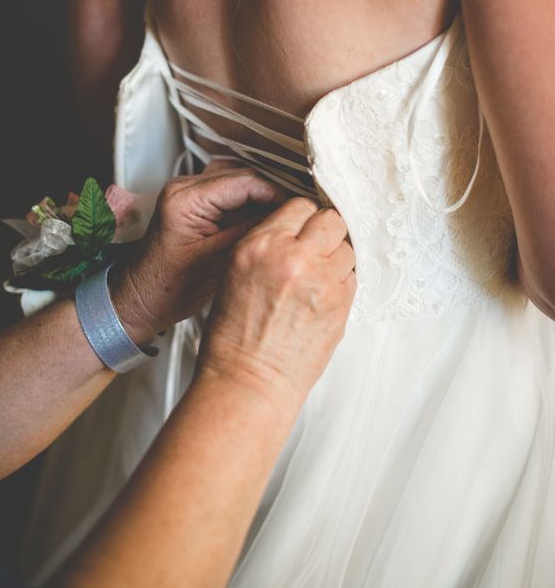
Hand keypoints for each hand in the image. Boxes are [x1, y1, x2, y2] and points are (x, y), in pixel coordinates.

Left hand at [110, 166, 288, 343]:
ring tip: (284, 218)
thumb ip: (250, 233)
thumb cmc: (167, 288)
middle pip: (243, 176)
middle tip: (297, 214)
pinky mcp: (195, 204)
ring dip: (262, 197)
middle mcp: (184, 187)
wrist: (141, 300)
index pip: (245, 181)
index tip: (299, 210)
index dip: (277, 194)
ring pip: (238, 181)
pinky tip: (264, 221)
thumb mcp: (216, 262)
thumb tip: (284, 216)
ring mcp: (188, 193)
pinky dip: (249, 203)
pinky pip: (229, 193)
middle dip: (273, 194)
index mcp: (184, 199)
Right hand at [198, 198, 355, 406]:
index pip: (299, 206)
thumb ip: (266, 244)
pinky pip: (352, 279)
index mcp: (261, 246)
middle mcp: (294, 259)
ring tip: (318, 276)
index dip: (302, 217)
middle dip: (325, 231)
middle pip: (331, 220)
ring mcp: (322, 283)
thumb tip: (294, 230)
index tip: (303, 226)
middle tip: (316, 247)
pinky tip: (322, 296)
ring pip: (347, 249)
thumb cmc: (234, 336)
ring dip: (336, 258)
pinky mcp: (341, 307)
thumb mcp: (234, 272)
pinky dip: (341, 283)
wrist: (248, 381)